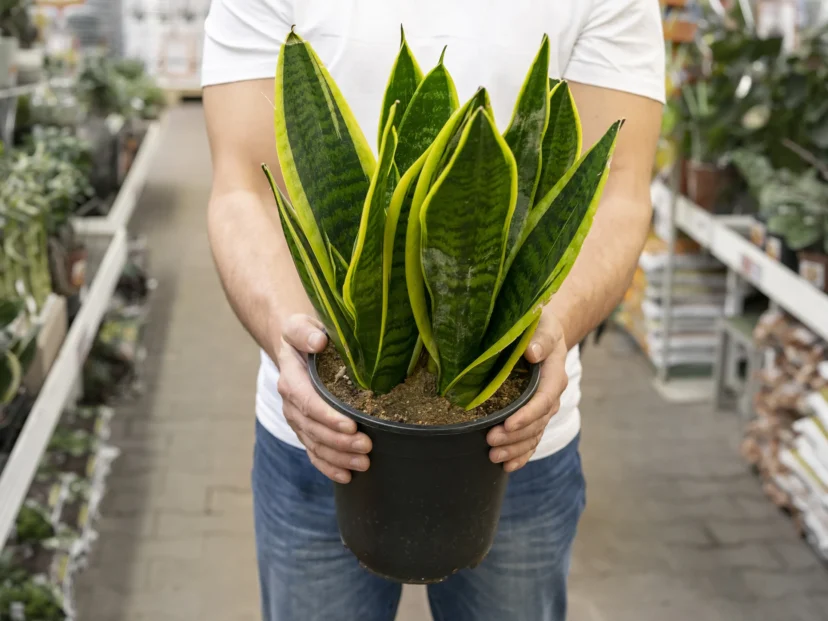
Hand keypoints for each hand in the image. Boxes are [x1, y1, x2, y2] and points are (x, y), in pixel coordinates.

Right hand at [275, 314, 371, 482]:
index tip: (351, 425)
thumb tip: (319, 341)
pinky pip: (314, 452)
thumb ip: (305, 332)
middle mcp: (291, 403)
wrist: (294, 348)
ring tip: (364, 464)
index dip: (328, 416)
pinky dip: (329, 466)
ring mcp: (298, 420)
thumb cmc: (304, 335)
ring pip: (315, 444)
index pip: (308, 402)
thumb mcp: (299, 325)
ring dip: (339, 457)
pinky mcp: (306, 429)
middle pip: (314, 429)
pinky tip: (347, 477)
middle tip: (367, 447)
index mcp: (291, 379)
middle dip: (340, 442)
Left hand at [486, 311, 567, 472]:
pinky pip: (532, 439)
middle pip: (537, 422)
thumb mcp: (542, 325)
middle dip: (515, 436)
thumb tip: (532, 352)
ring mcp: (543, 409)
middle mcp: (551, 396)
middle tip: (490, 441)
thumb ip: (540, 338)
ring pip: (533, 435)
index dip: (527, 415)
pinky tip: (507, 466)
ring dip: (515, 449)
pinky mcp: (534, 416)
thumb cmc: (539, 326)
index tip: (508, 424)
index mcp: (554, 375)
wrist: (543, 333)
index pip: (543, 400)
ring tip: (494, 456)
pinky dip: (521, 454)